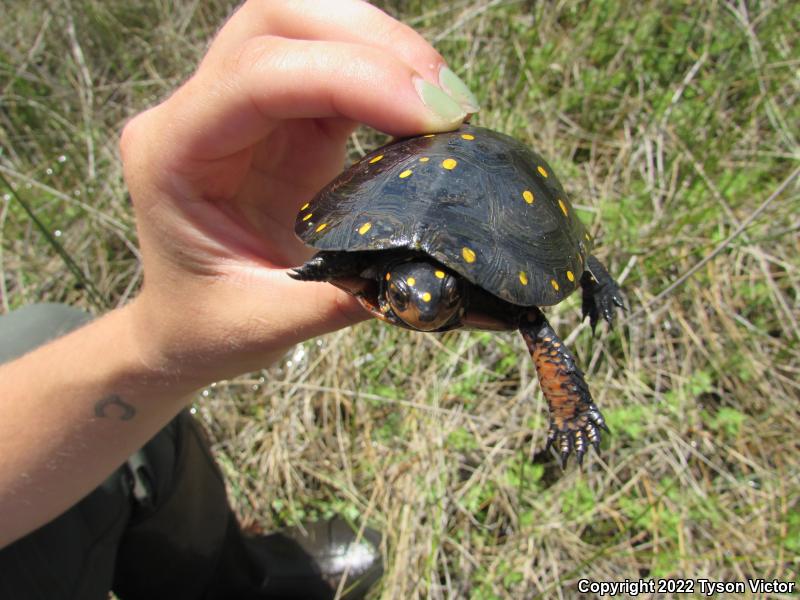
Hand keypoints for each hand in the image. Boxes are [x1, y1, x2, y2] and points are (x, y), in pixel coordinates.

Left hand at [120, 0, 476, 385]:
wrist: (188, 324)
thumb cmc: (207, 325)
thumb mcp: (266, 324)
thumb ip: (340, 296)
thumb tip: (428, 273)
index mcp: (174, 154)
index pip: (257, 75)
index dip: (349, 77)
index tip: (429, 117)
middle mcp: (198, 113)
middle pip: (279, 18)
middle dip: (370, 40)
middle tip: (444, 101)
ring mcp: (241, 108)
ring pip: (311, 26)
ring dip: (386, 50)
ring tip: (446, 104)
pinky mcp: (284, 118)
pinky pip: (337, 66)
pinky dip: (388, 77)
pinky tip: (424, 113)